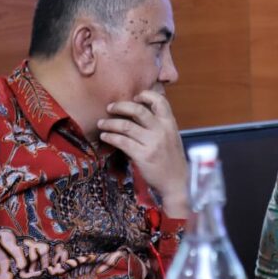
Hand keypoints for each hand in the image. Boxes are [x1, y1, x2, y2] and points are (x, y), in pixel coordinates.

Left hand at [98, 90, 189, 217]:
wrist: (176, 182)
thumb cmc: (171, 160)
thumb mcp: (171, 138)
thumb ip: (159, 125)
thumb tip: (138, 113)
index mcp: (170, 124)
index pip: (160, 101)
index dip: (146, 95)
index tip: (134, 97)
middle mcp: (162, 131)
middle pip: (138, 110)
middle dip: (120, 106)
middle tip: (110, 108)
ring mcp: (152, 143)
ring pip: (126, 126)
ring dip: (110, 123)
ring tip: (101, 123)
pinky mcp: (143, 155)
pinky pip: (122, 141)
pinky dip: (110, 137)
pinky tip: (105, 136)